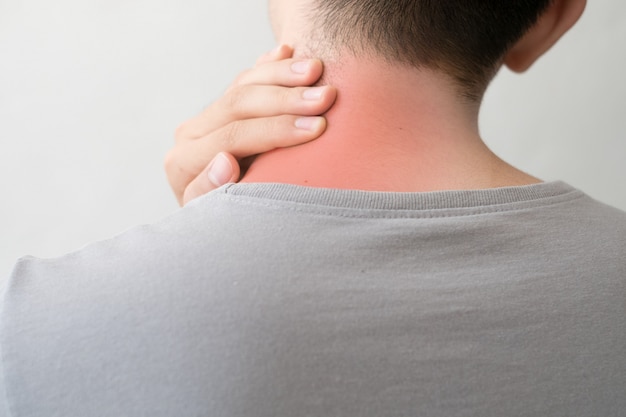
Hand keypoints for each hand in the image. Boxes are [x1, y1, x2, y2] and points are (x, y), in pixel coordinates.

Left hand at [164, 45, 336, 205]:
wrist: (219, 219)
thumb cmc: (226, 224)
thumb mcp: (215, 218)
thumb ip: (210, 192)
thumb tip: (224, 161)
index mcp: (184, 162)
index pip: (232, 137)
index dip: (275, 130)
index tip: (315, 129)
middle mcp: (192, 134)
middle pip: (238, 104)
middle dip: (286, 99)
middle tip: (326, 97)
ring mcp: (208, 117)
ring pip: (243, 85)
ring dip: (282, 75)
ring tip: (317, 69)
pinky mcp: (224, 107)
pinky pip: (247, 79)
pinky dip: (268, 66)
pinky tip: (286, 51)